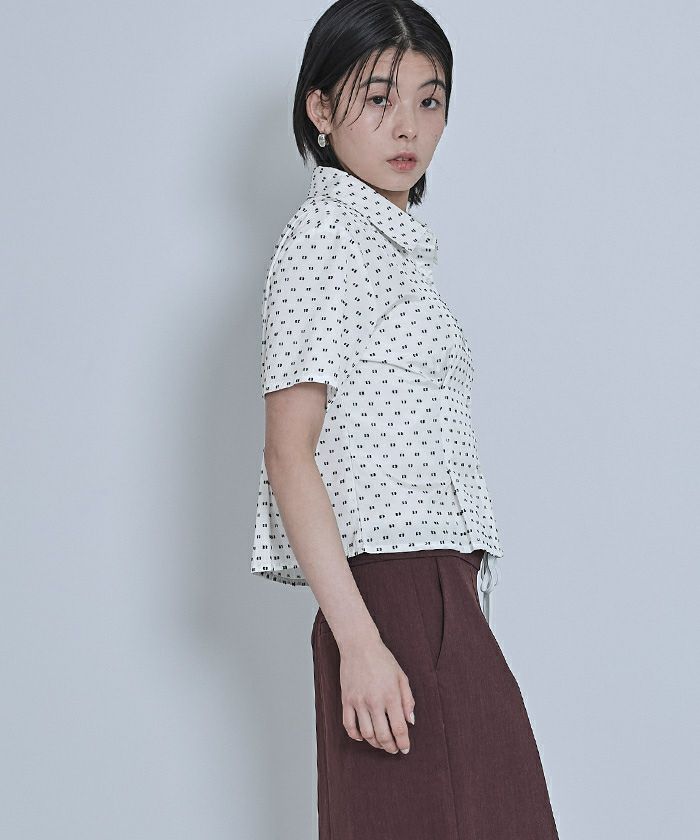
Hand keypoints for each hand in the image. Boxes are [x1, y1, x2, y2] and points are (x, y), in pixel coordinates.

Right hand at [339, 635, 414, 753]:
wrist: (359, 645)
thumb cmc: (383, 660)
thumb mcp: (401, 677)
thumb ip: (408, 700)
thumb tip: (411, 721)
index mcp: (391, 695)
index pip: (399, 728)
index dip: (404, 742)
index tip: (405, 748)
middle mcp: (374, 701)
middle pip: (383, 735)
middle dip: (391, 747)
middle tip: (394, 749)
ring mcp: (358, 702)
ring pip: (366, 734)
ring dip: (375, 743)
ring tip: (381, 743)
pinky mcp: (346, 700)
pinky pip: (349, 725)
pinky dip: (356, 735)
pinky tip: (363, 736)